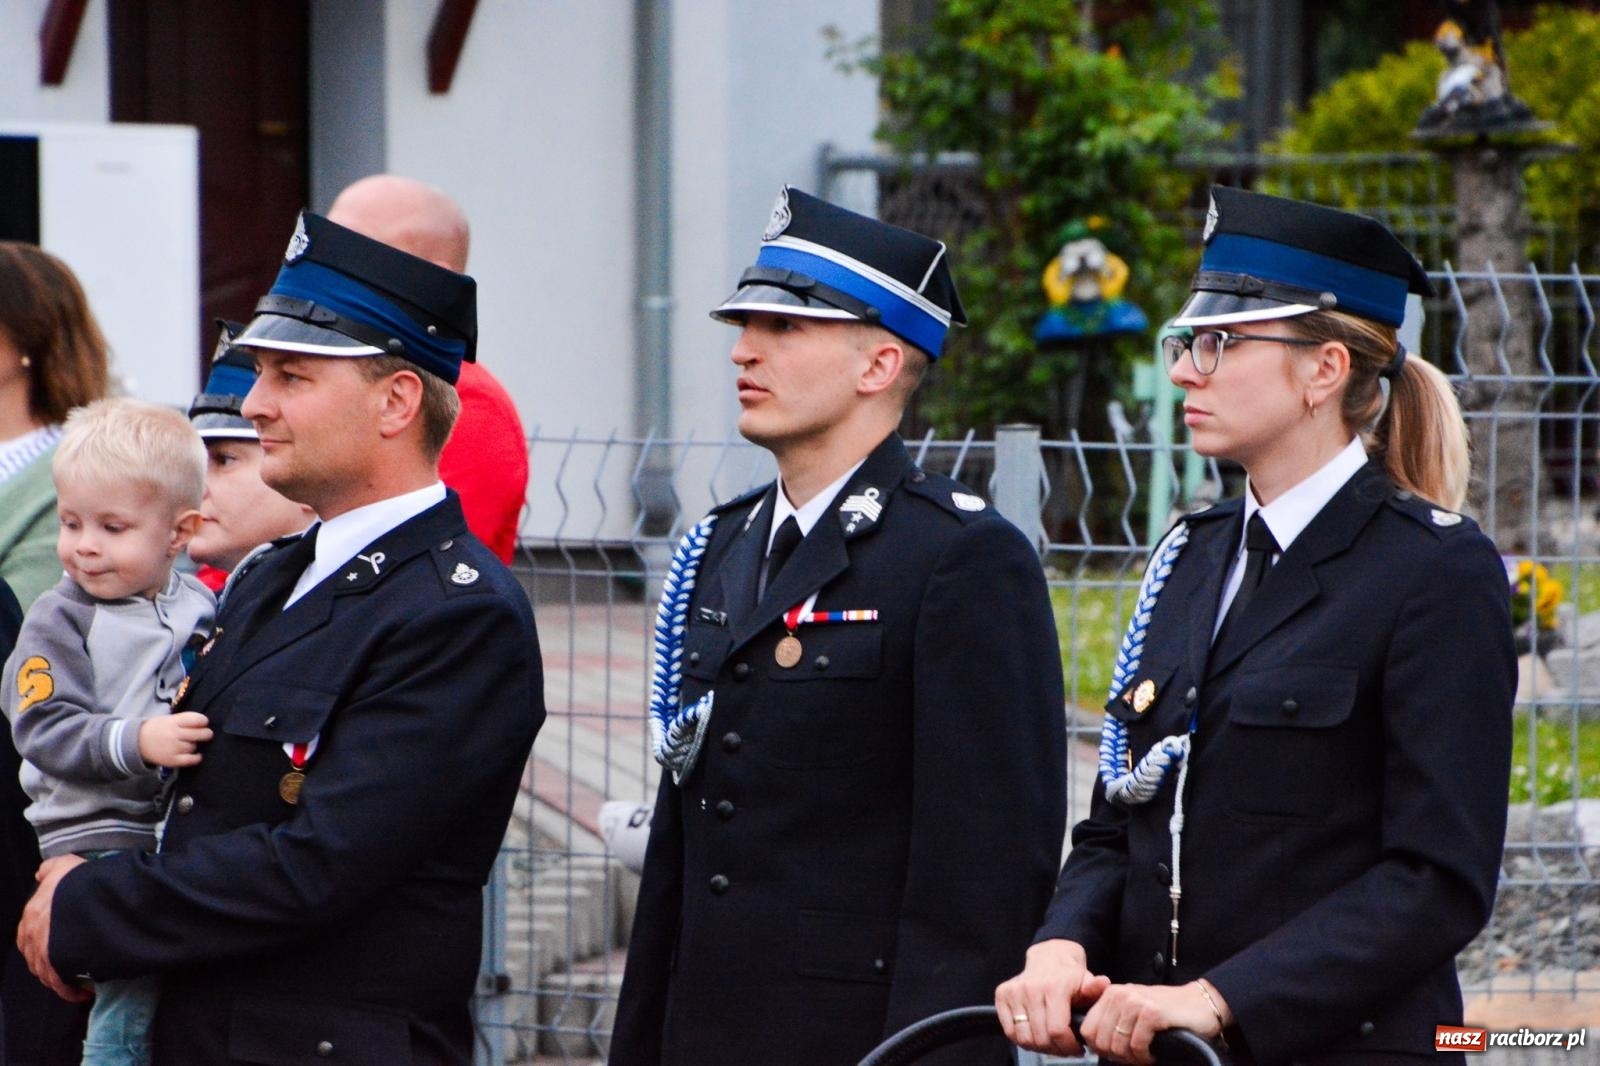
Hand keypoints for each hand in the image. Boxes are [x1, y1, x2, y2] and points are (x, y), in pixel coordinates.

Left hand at [18, 855, 90, 1002]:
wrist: (91, 899)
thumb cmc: (79, 882)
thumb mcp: (63, 865)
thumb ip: (50, 869)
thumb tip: (40, 875)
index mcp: (31, 915)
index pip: (29, 936)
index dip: (45, 942)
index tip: (61, 946)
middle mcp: (32, 936)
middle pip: (37, 957)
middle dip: (52, 963)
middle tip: (71, 965)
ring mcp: (43, 953)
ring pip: (48, 973)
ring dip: (62, 979)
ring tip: (79, 981)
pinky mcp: (56, 967)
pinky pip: (62, 984)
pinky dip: (72, 990)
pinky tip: (84, 991)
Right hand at [138, 711, 211, 767]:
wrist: (138, 742)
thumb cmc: (158, 728)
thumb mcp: (169, 719)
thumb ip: (185, 721)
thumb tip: (205, 723)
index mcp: (174, 722)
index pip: (197, 719)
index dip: (203, 721)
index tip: (204, 723)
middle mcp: (174, 734)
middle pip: (199, 734)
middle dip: (206, 734)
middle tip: (206, 734)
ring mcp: (173, 748)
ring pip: (194, 747)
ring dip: (195, 745)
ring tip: (188, 743)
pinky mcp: (172, 760)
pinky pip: (190, 760)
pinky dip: (196, 758)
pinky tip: (196, 755)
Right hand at [994, 939, 1109, 1054]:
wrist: (1048, 958)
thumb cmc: (1070, 976)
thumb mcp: (1087, 981)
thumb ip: (1095, 988)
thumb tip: (1104, 983)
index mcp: (1054, 986)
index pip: (1057, 1030)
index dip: (1068, 1047)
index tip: (1078, 1049)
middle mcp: (1030, 987)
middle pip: (1040, 1038)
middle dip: (1056, 1050)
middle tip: (1066, 1048)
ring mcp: (1014, 991)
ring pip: (1024, 1038)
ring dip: (1040, 1047)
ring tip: (1052, 1043)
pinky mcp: (1002, 995)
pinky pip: (1010, 1031)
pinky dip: (1023, 1040)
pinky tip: (1037, 1036)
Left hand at [1080, 980, 1228, 1064]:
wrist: (1200, 1004)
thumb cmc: (1166, 1011)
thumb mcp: (1132, 1010)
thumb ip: (1112, 1021)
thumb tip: (1093, 1045)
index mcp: (1110, 994)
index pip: (1087, 1030)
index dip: (1100, 1049)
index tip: (1117, 1054)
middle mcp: (1120, 994)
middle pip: (1101, 1041)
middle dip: (1117, 1056)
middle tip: (1134, 1058)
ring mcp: (1136, 1002)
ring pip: (1118, 1045)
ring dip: (1133, 1058)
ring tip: (1145, 1055)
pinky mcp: (1152, 1012)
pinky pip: (1137, 1045)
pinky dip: (1145, 1056)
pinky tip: (1154, 1053)